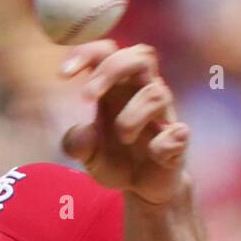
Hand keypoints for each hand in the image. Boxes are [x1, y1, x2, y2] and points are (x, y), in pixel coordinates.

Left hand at [60, 40, 190, 204]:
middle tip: (86, 98)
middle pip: (141, 55)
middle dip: (111, 69)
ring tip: (122, 137)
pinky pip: (178, 133)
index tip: (62, 76)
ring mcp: (164, 114)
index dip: (86, 53)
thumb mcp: (87, 154)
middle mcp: (143, 93)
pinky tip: (154, 154)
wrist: (143, 189)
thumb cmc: (116, 159)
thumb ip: (77, 143)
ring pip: (156, 93)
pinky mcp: (178, 140)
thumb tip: (83, 136)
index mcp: (119, 87)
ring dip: (131, 116)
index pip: (109, 52)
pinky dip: (162, 144)